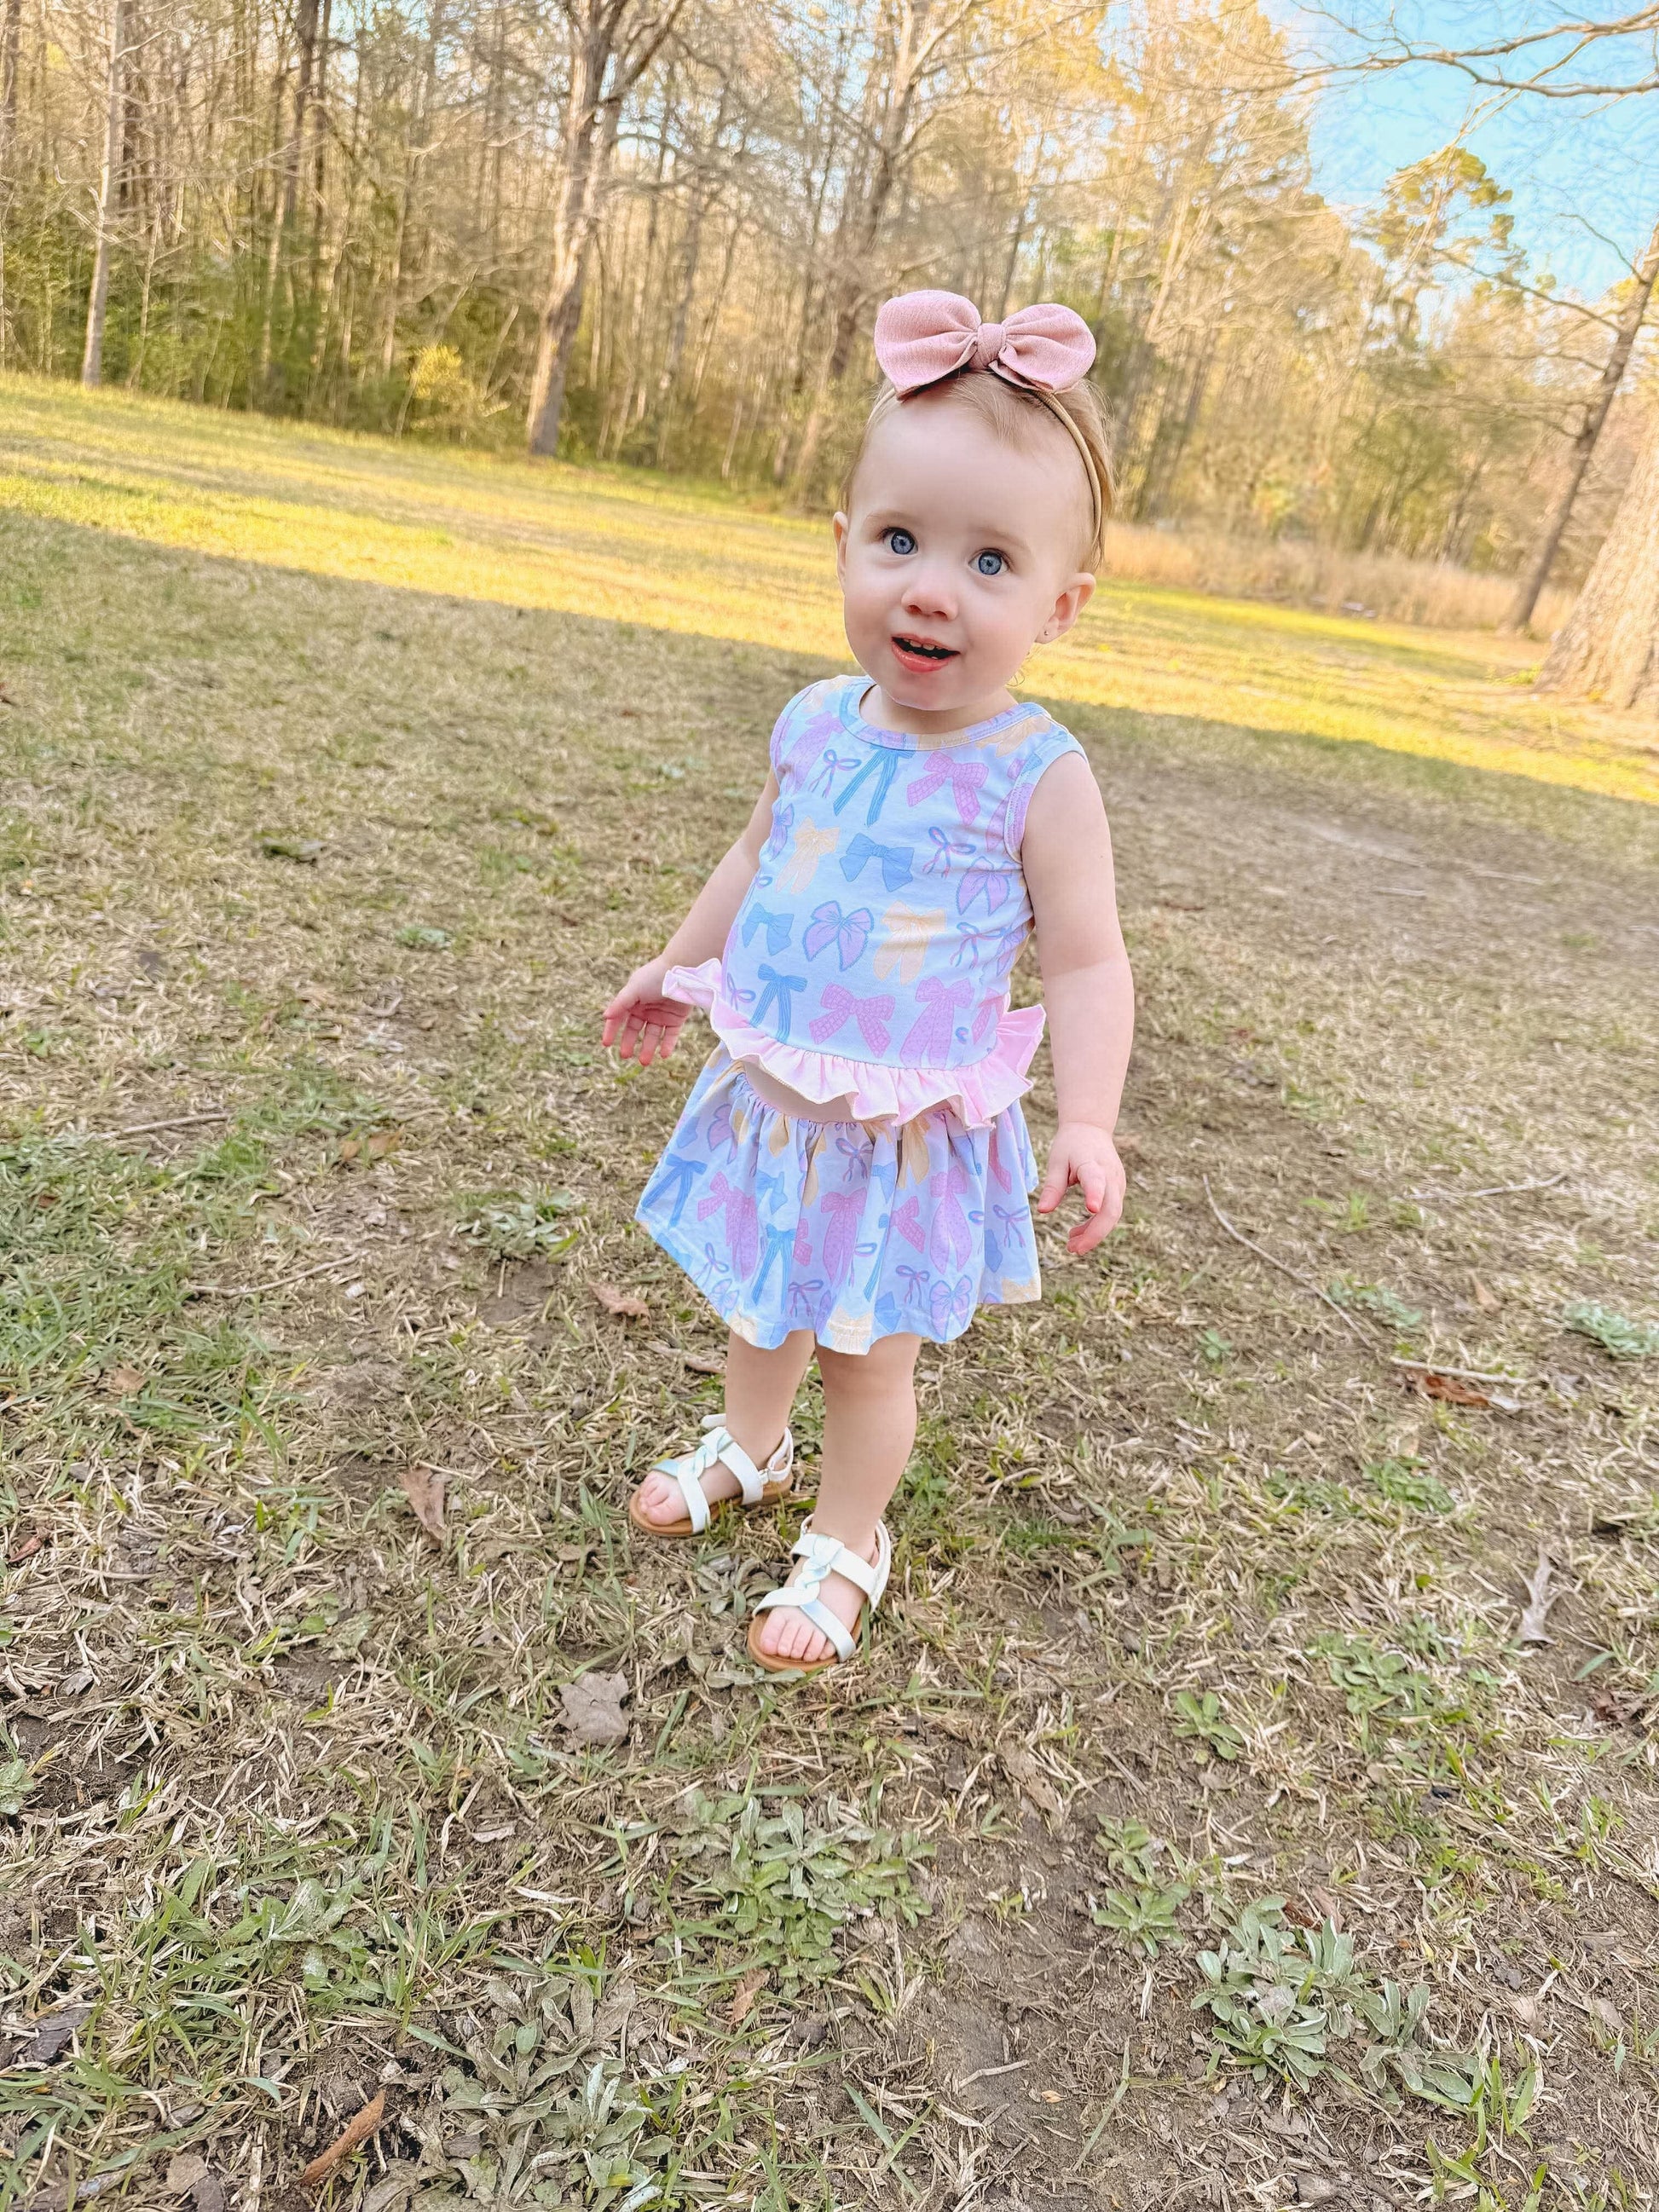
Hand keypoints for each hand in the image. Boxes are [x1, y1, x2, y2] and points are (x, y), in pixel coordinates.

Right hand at [601, 958, 689, 1066]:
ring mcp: (661, 1014)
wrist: (683, 971)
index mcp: (632, 1000)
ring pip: (652, 1035)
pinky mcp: (676, 1018)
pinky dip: (667, 1045)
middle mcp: (645, 1008)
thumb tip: (604, 1016)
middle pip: (634, 1030)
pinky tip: (663, 1055)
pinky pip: (670, 1035)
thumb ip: (620, 1004)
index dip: (611, 1030)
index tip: (606, 1044)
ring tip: (644, 1062)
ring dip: (648, 1048)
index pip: (619, 1018)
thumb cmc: (655, 977)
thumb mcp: (634, 989)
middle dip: (629, 1043)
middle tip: (626, 1056)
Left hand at [1036, 1122, 1125, 1255]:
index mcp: (1092, 1163)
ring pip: (1113, 1215)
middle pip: (1111, 1209)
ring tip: (1071, 1245)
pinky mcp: (1118, 1190)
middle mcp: (1110, 1175)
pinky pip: (1110, 1212)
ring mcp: (1118, 1184)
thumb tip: (1042, 1211)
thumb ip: (1052, 1186)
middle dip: (1094, 1233)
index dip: (1094, 1194)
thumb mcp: (1057, 1161)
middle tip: (1073, 1248)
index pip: (1096, 1180)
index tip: (1090, 1209)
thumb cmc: (1070, 1145)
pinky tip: (1077, 1233)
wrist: (1091, 1128)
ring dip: (1094, 1234)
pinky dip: (1095, 1226)